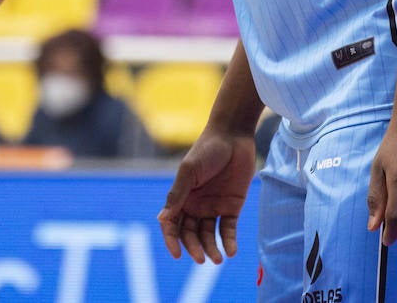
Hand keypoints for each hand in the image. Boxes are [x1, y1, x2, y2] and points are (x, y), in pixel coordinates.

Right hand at [158, 129, 254, 263]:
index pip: (172, 224)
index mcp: (181, 197)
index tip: (178, 254)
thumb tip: (162, 220)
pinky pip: (228, 229)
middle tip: (202, 260)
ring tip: (218, 259)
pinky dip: (228, 242)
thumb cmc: (207, 149)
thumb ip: (177, 195)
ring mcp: (213, 206)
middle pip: (190, 234)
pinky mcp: (232, 206)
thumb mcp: (189, 171)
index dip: (172, 240)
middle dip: (194, 248)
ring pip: (208, 235)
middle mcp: (195, 205)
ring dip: (211, 249)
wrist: (233, 136)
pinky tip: (230, 251)